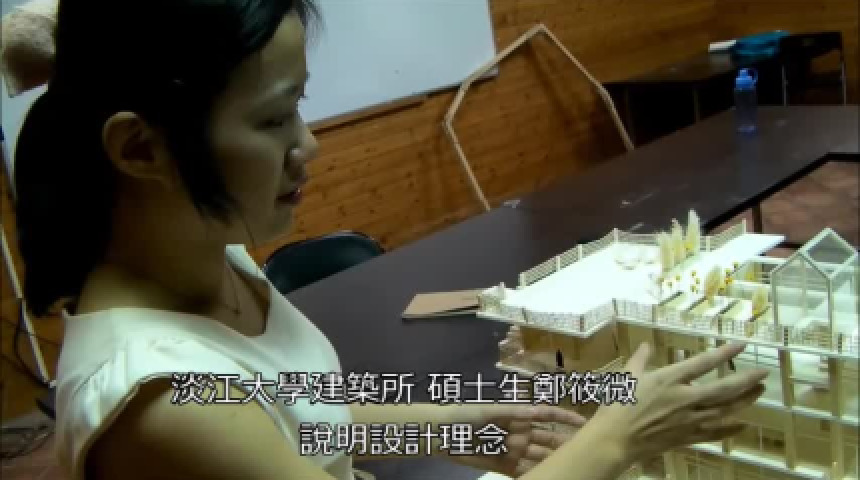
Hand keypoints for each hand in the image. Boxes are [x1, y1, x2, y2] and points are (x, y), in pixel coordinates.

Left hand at [449, 404, 585, 476]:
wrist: (442, 433)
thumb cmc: (466, 414)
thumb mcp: (490, 410)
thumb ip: (514, 412)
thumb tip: (538, 412)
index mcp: (518, 415)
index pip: (546, 415)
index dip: (565, 418)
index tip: (584, 423)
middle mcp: (520, 432)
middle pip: (547, 439)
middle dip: (564, 445)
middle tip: (584, 452)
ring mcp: (513, 450)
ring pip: (539, 457)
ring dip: (553, 462)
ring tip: (571, 468)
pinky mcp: (504, 466)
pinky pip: (524, 472)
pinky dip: (536, 474)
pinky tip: (550, 476)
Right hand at [589, 342, 766, 464]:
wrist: (615, 439)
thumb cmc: (618, 405)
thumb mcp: (627, 376)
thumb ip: (640, 359)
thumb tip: (645, 345)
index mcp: (669, 379)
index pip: (703, 363)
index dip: (724, 353)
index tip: (741, 345)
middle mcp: (685, 398)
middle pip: (723, 389)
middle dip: (746, 380)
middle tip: (763, 372)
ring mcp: (689, 420)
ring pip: (724, 410)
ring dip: (744, 400)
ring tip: (759, 391)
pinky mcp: (687, 437)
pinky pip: (715, 433)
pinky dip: (731, 429)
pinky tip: (743, 424)